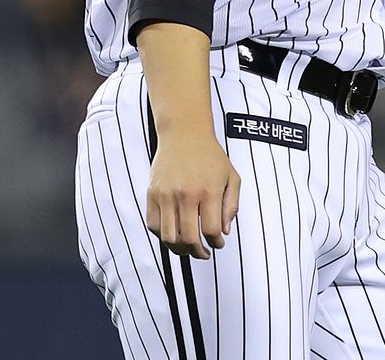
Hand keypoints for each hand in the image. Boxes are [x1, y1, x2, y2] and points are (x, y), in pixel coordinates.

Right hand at [145, 127, 241, 258]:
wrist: (184, 133)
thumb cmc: (209, 155)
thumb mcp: (232, 177)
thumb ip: (232, 206)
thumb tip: (224, 231)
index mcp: (208, 191)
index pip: (211, 231)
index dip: (216, 243)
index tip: (217, 243)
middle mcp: (185, 194)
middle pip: (189, 238)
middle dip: (198, 252)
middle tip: (203, 252)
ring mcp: (166, 194)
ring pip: (169, 236)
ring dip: (179, 249)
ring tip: (187, 248)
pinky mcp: (152, 192)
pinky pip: (153, 224)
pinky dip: (162, 235)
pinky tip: (173, 233)